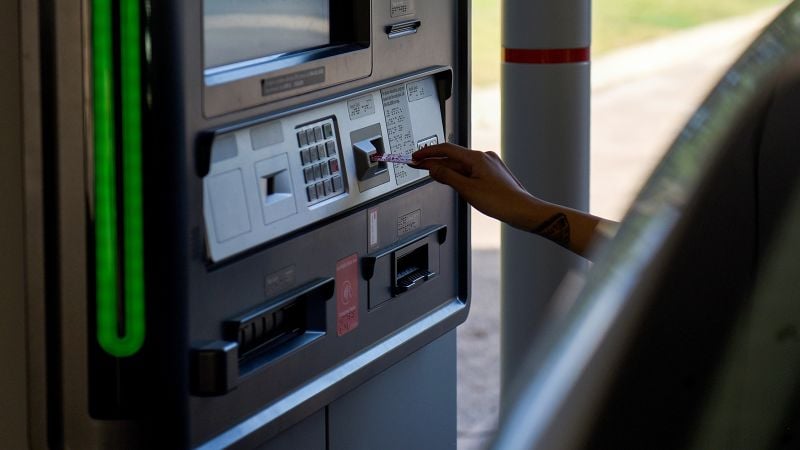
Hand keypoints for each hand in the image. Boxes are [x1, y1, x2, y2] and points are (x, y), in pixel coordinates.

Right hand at [412, 143, 540, 228]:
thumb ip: (447, 177)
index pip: (446, 149)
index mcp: (477, 158)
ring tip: (430, 173)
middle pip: (453, 157)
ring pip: (461, 165)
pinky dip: (457, 174)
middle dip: (434, 162)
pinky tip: (451, 180)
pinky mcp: (492, 174)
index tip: (415, 157)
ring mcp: (489, 165)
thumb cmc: (500, 202)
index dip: (428, 153)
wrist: (523, 211)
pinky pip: (470, 170)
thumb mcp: (467, 190)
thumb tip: (433, 168)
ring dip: (445, 169)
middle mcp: (484, 157)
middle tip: (417, 165)